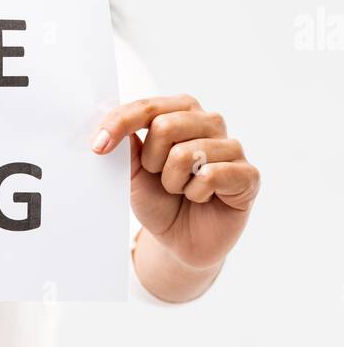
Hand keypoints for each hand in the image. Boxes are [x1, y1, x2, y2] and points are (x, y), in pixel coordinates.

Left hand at [91, 94, 259, 269]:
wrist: (180, 240)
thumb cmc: (160, 200)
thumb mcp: (133, 174)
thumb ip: (126, 147)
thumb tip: (112, 122)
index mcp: (180, 112)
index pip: (147, 107)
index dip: (119, 124)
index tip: (97, 147)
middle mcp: (209, 122)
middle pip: (165, 126)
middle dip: (151, 161)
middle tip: (160, 178)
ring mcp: (232, 147)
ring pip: (185, 154)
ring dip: (173, 182)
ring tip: (182, 190)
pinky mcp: (248, 174)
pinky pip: (212, 175)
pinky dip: (196, 194)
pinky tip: (201, 199)